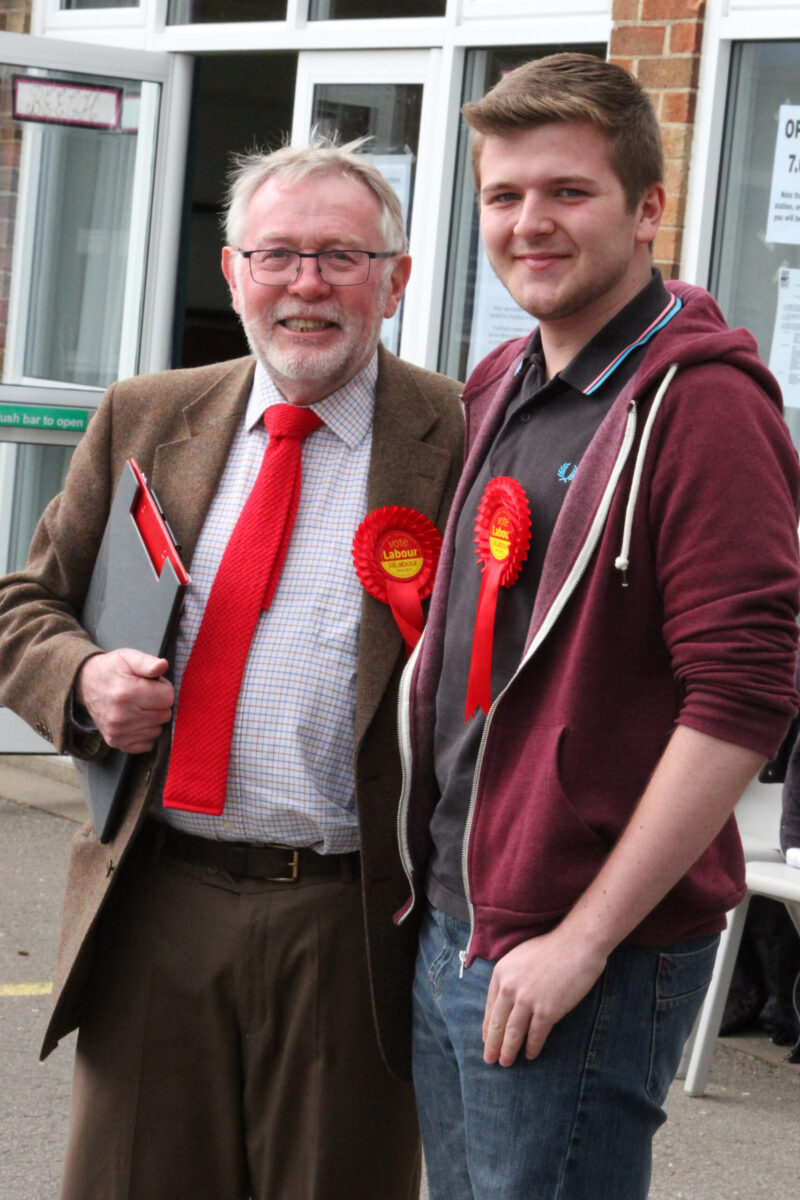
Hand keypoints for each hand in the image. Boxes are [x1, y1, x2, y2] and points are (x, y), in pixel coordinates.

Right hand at [75, 649, 173, 752]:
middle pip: (165, 715)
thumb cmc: (111, 669)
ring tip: (140, 706)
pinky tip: (137, 720)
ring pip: (157, 730)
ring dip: (154, 719)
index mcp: (127, 693)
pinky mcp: (116, 741)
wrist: (85, 684)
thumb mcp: (128, 657)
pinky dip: (146, 733)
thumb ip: (147, 662)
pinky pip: (147, 744)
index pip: (168, 698)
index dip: (164, 688)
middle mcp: (122, 716)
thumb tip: (163, 665)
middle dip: (159, 704)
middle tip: (145, 695)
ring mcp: (118, 731)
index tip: (153, 684)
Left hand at [482, 929, 606, 1066]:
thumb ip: (510, 977)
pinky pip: (536, 1035)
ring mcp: (527, 1001)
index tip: (487, 1039)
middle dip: (493, 1044)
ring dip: (509, 1051)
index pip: (489, 1007)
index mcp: (501, 974)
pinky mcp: (547, 1011)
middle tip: (490, 1059)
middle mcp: (510, 988)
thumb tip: (506, 999)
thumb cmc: (551, 948)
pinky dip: (532, 1047)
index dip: (488, 1026)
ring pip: (513, 1033)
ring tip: (506, 1062)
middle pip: (497, 1023)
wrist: (576, 944)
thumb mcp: (520, 957)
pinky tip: (531, 1055)